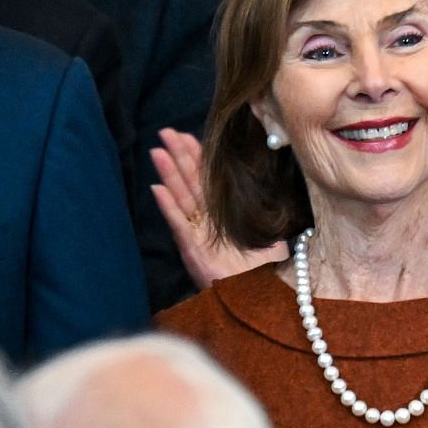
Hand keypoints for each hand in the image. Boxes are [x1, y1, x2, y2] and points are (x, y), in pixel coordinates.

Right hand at [150, 128, 283, 287]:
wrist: (259, 295)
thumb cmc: (265, 266)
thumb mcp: (267, 227)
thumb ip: (261, 206)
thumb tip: (270, 177)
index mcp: (222, 213)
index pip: (206, 178)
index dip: (196, 156)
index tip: (186, 134)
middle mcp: (206, 221)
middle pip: (189, 181)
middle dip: (178, 156)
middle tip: (166, 131)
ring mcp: (197, 234)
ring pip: (180, 196)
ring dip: (168, 174)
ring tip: (157, 151)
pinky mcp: (193, 249)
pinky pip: (179, 223)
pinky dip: (168, 206)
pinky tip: (158, 188)